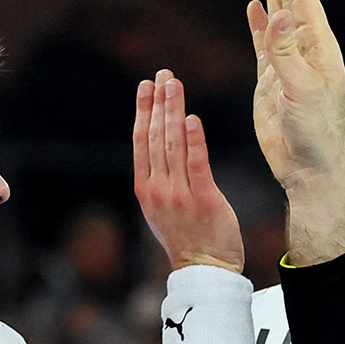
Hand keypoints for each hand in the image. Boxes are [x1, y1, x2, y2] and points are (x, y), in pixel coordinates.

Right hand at [132, 70, 243, 273]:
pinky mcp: (203, 199)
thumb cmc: (188, 237)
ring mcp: (178, 194)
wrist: (204, 269)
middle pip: (155, 137)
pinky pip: (196, 164)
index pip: (141, 141)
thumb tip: (161, 146)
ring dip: (173, 111)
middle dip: (158, 102)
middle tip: (164, 74)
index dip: (143, 110)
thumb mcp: (162, 207)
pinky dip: (193, 139)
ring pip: (173, 144)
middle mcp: (158, 188)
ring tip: (174, 84)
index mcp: (145, 188)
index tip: (146, 85)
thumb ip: (160, 178)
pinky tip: (192, 117)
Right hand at [245, 0, 344, 263]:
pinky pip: (264, 45)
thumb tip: (277, 13)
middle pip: (292, 3)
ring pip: (278, 21)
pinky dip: (259, 25)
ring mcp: (288, 66)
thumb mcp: (302, 90)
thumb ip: (286, 53)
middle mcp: (307, 52)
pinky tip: (255, 9)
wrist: (312, 170)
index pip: (302, 0)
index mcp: (319, 49)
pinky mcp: (273, 83)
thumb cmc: (317, 133)